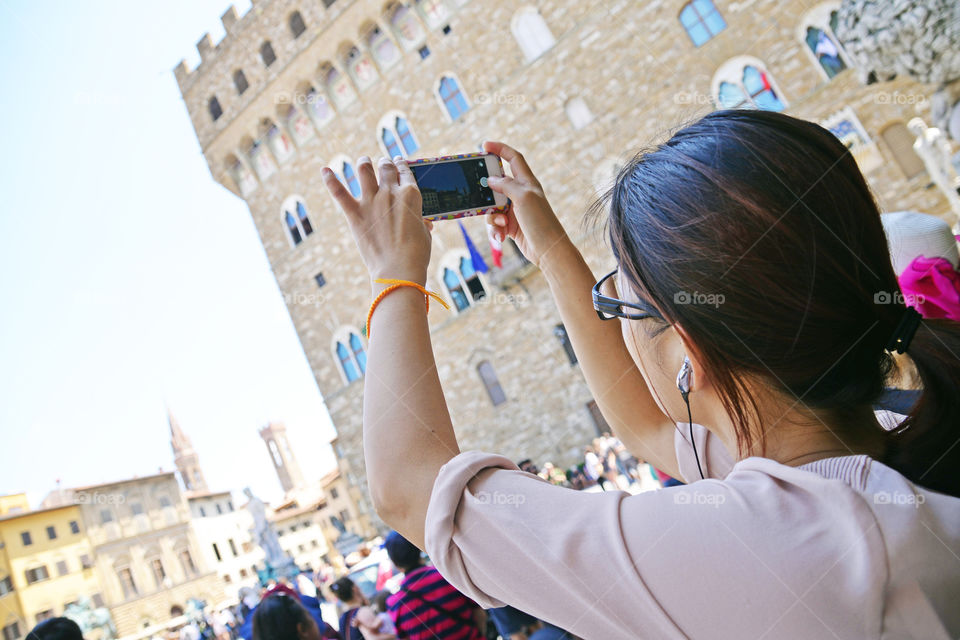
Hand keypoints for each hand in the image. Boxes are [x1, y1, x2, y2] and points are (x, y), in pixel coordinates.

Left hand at [322, 156, 433, 286]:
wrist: (398, 270)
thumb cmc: (416, 254)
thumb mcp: (424, 234)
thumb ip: (421, 222)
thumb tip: (423, 222)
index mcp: (411, 195)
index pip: (405, 171)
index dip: (402, 164)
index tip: (400, 161)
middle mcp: (390, 193)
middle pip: (386, 167)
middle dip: (385, 162)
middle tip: (383, 162)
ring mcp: (371, 202)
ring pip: (364, 171)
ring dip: (364, 163)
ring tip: (364, 161)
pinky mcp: (355, 214)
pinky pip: (339, 193)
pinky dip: (330, 180)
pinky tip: (324, 170)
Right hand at [482, 141, 569, 267]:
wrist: (548, 250)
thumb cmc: (540, 221)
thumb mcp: (523, 198)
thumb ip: (506, 185)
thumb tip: (491, 179)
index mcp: (527, 182)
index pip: (513, 158)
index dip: (500, 149)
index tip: (484, 145)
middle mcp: (520, 194)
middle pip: (496, 184)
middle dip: (487, 191)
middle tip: (478, 193)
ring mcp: (514, 210)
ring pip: (492, 206)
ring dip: (492, 217)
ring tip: (502, 224)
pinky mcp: (510, 225)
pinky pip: (495, 222)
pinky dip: (495, 229)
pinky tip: (501, 237)